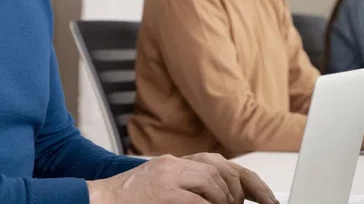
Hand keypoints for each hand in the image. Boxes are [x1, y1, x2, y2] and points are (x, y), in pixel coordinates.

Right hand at [87, 154, 277, 203]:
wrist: (97, 201)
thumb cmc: (127, 200)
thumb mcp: (162, 188)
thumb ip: (189, 188)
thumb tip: (222, 198)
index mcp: (176, 162)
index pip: (222, 164)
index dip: (249, 181)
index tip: (266, 198)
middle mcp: (174, 164)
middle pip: (223, 169)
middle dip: (241, 192)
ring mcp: (168, 177)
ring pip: (214, 181)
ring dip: (226, 201)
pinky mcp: (163, 192)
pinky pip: (198, 199)